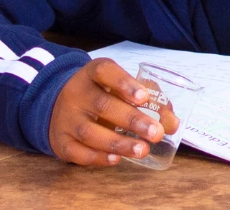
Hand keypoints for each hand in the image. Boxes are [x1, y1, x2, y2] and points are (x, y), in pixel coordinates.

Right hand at [47, 57, 176, 166]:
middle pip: (103, 105)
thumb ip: (148, 100)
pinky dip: (98, 157)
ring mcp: (66, 118)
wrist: (56, 104)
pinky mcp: (60, 141)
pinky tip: (117, 159)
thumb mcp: (119, 87)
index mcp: (92, 73)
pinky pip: (77, 152)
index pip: (105, 71)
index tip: (144, 97)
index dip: (125, 83)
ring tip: (143, 150)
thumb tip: (172, 123)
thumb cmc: (100, 94)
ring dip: (119, 143)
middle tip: (157, 133)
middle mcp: (76, 93)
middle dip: (132, 120)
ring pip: (90, 132)